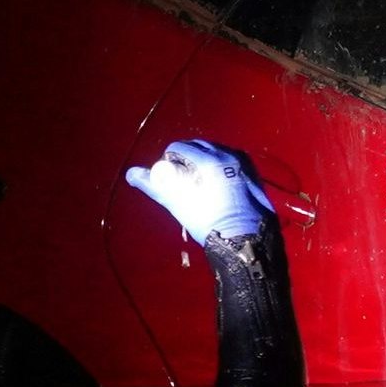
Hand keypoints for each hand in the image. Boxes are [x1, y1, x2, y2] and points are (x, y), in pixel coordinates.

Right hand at [126, 140, 271, 242]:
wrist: (244, 241)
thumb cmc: (208, 222)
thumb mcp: (178, 202)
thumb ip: (154, 185)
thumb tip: (132, 174)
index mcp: (210, 159)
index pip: (180, 147)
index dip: (169, 159)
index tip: (167, 174)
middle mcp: (229, 155)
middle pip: (200, 146)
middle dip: (186, 157)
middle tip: (180, 177)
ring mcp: (244, 164)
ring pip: (217, 152)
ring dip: (204, 160)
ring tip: (197, 182)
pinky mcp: (253, 174)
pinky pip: (232, 161)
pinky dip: (220, 167)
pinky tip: (216, 186)